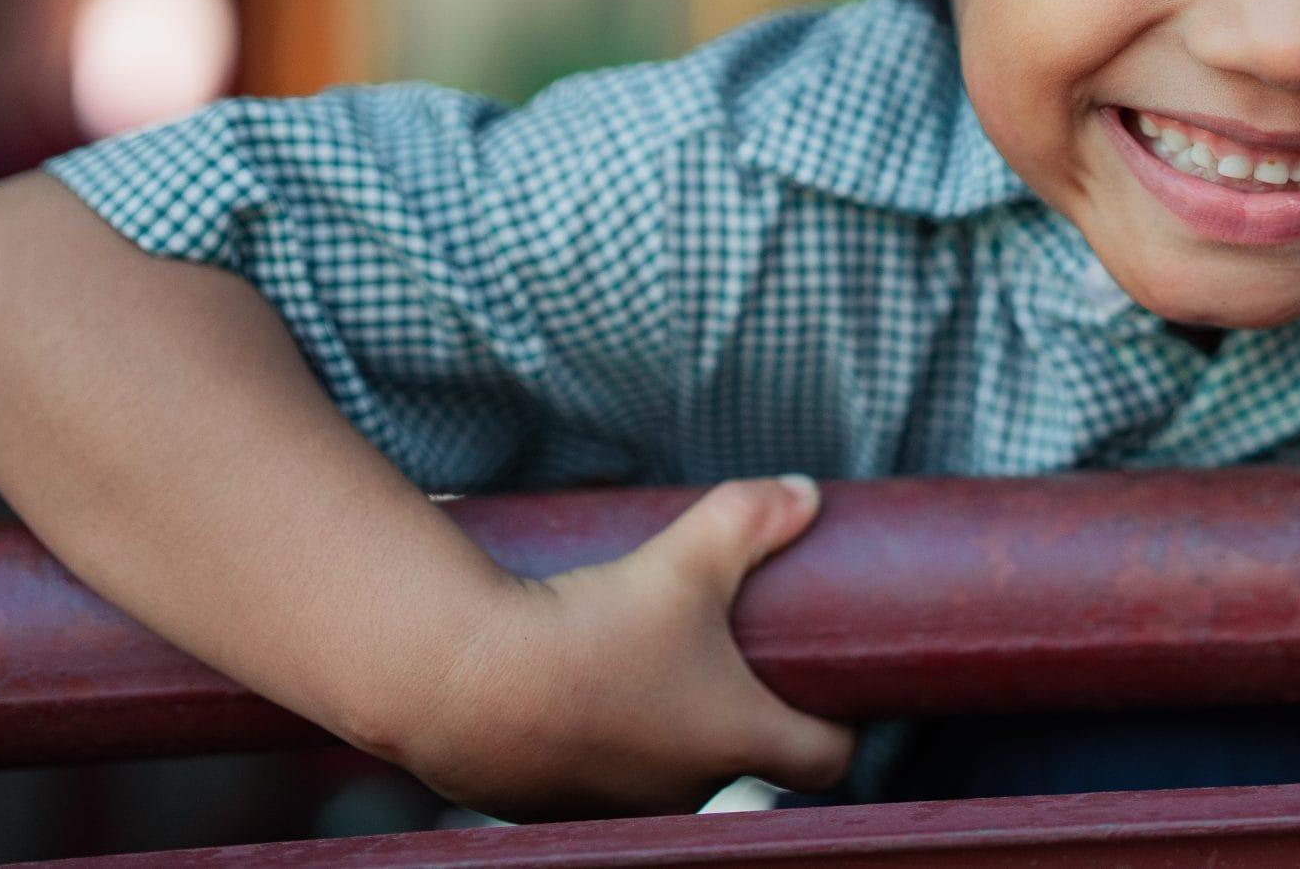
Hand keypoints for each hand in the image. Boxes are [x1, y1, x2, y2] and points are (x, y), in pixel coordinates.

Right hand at [396, 475, 856, 820]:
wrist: (462, 681)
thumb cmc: (590, 629)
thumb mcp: (685, 557)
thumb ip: (751, 518)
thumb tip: (807, 494)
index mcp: (737, 741)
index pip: (828, 759)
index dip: (838, 722)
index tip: (829, 686)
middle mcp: (685, 790)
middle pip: (742, 758)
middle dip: (739, 708)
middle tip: (725, 647)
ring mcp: (617, 806)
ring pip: (665, 768)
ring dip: (665, 727)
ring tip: (645, 662)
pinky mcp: (551, 806)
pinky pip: (596, 776)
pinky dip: (598, 742)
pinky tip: (579, 694)